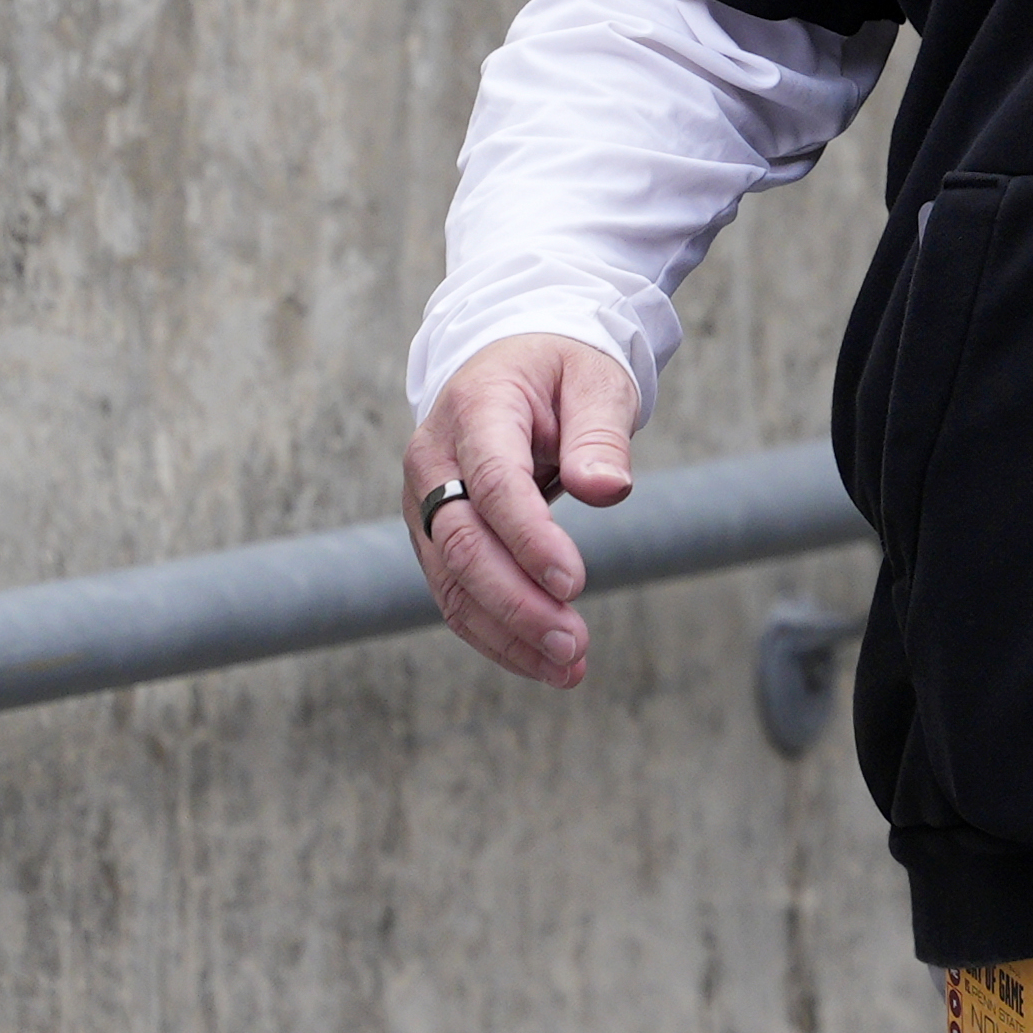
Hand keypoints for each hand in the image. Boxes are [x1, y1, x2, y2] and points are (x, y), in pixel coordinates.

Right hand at [401, 335, 641, 690]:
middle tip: (574, 644)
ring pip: (450, 581)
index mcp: (474, 408)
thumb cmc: (560, 371)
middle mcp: (433, 459)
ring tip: (568, 668)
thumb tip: (608, 489)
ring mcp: (424, 501)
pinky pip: (455, 594)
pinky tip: (543, 663)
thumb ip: (600, 435)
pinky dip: (496, 634)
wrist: (513, 363)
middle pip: (461, 542)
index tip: (575, 583)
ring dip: (507, 633)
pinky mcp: (432, 535)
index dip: (530, 538)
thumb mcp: (595, 381)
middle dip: (516, 602)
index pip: (493, 483)